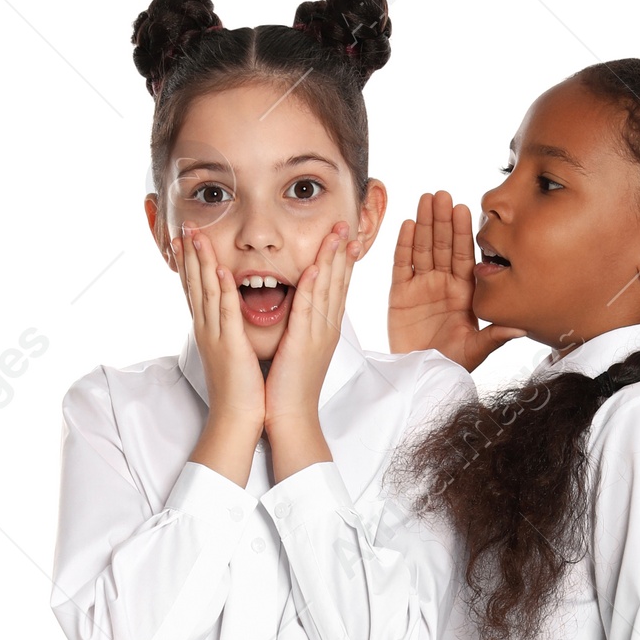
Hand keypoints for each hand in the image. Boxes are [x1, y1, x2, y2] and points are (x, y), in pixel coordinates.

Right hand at [174, 226, 264, 482]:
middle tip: (183, 226)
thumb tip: (228, 317)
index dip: (189, 263)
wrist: (236, 419)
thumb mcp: (229, 353)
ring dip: (201, 262)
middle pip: (194, 284)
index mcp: (208, 330)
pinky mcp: (230, 346)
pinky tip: (220, 271)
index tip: (184, 240)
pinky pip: (225, 314)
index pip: (195, 290)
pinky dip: (222, 291)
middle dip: (189, 254)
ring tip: (196, 236)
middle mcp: (206, 329)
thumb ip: (227, 332)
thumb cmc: (238, 390)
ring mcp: (216, 337)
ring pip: (206, 292)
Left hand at [264, 223, 355, 470]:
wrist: (292, 417)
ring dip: (332, 259)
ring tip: (337, 233)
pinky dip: (312, 287)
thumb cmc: (290, 387)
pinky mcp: (303, 344)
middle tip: (349, 223)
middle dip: (343, 251)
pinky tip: (314, 267)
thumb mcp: (300, 350)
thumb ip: (303, 327)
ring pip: (327, 290)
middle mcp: (327, 329)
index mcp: (326, 330)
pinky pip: (308, 310)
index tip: (347, 237)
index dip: (343, 261)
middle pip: (339, 282)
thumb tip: (301, 310)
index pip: (337, 288)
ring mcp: (318, 335)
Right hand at [389, 191, 523, 369]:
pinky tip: (406, 225)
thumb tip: (523, 329)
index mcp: (465, 292)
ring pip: (422, 249)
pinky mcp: (399, 295)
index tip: (464, 209)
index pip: (464, 256)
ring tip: (425, 199)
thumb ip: (496, 336)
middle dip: (442, 220)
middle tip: (442, 194)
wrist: (420, 379)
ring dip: (423, 224)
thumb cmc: (451, 366)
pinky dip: (403, 245)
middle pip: (442, 245)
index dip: (462, 232)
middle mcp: (444, 284)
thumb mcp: (476, 351)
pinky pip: (402, 265)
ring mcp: (421, 287)